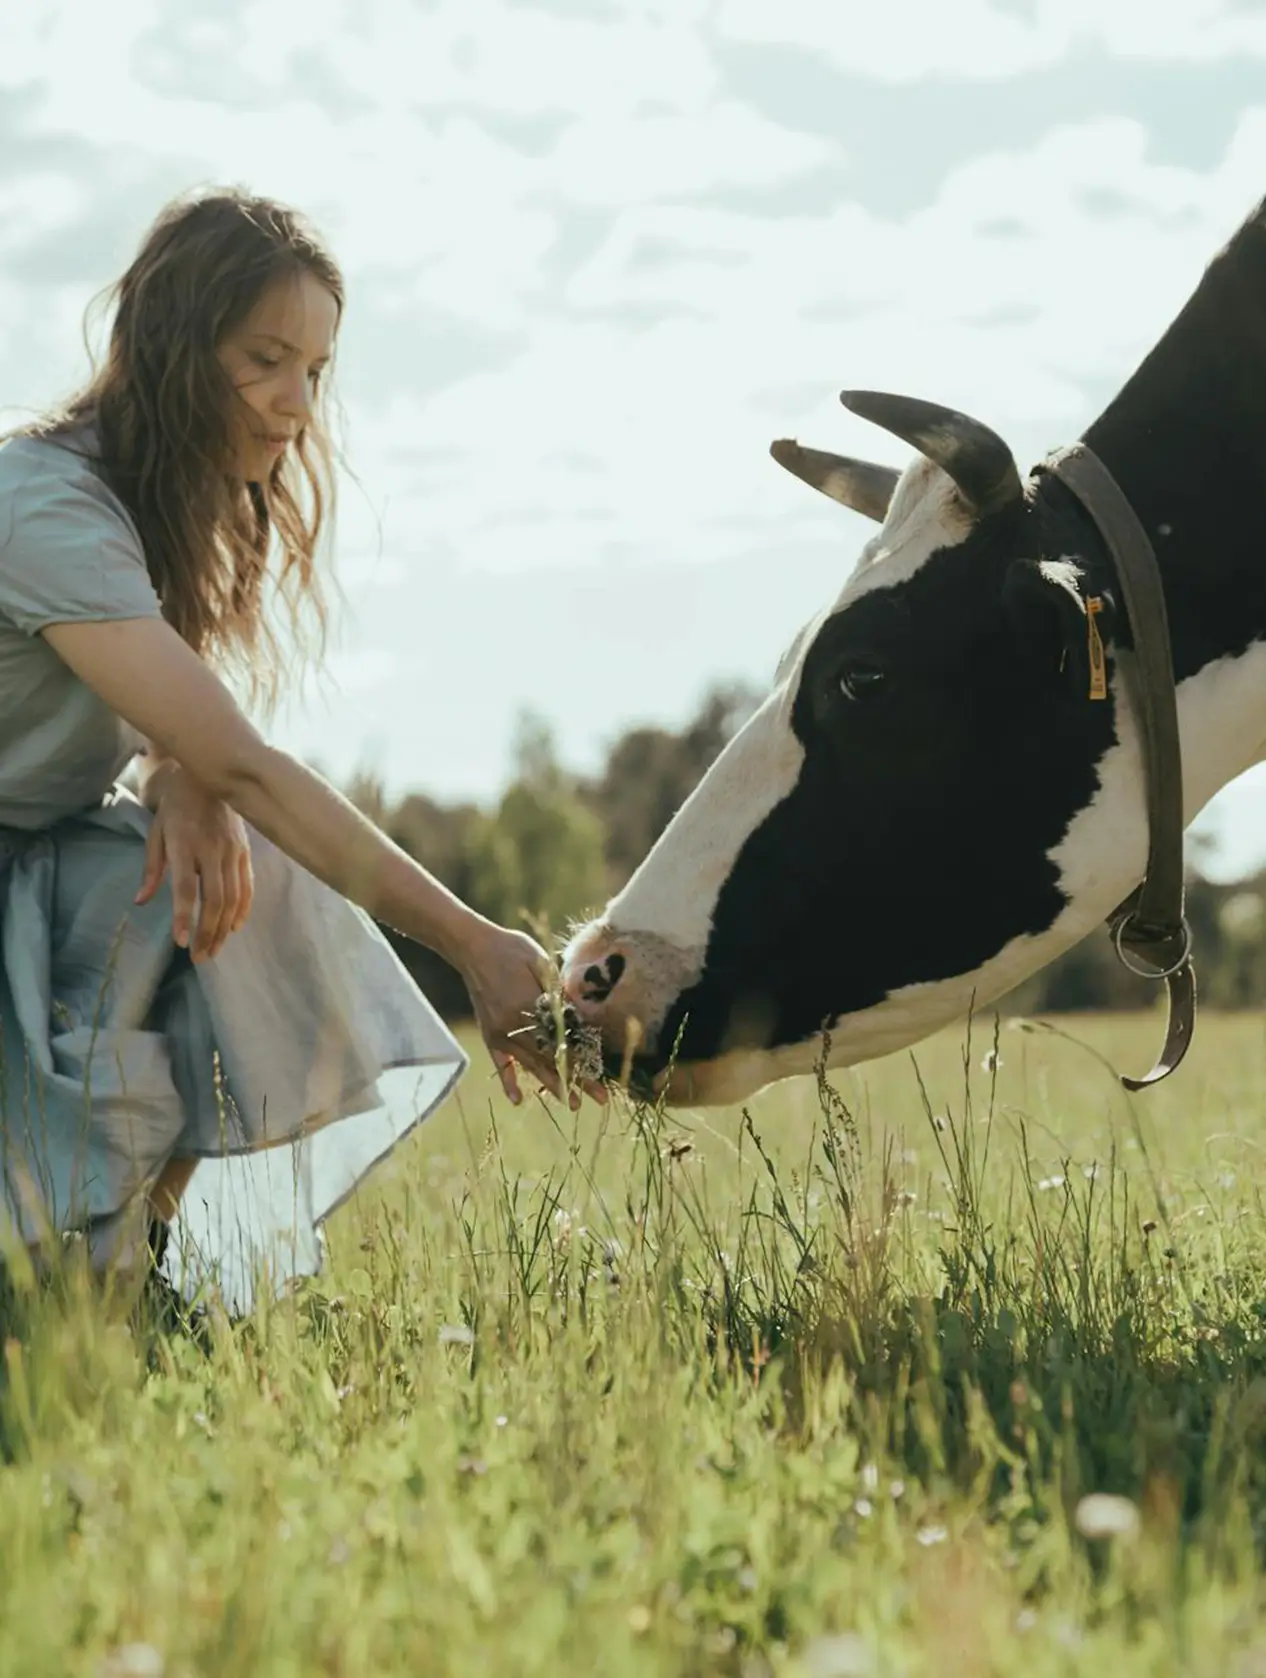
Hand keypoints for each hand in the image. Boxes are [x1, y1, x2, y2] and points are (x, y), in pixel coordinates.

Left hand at [135, 765, 253, 962]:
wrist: (208, 777)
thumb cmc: (176, 806)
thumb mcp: (156, 833)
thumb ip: (151, 868)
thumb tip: (141, 901)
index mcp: (185, 844)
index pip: (187, 887)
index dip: (185, 916)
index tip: (181, 942)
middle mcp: (212, 850)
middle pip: (214, 899)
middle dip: (208, 932)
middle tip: (200, 957)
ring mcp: (232, 851)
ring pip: (233, 897)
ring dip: (224, 928)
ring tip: (214, 950)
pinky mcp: (245, 852)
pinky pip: (247, 886)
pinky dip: (243, 910)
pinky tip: (235, 927)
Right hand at [460, 921, 606, 1108]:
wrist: (473, 946)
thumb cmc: (512, 949)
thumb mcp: (541, 963)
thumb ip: (559, 992)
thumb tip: (582, 1016)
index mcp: (531, 1005)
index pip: (563, 1041)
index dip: (583, 1060)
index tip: (602, 1078)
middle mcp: (515, 1024)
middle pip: (551, 1058)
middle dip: (576, 1079)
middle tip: (598, 1098)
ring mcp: (500, 1032)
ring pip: (531, 1064)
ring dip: (551, 1084)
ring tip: (570, 1102)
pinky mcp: (489, 1034)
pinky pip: (500, 1062)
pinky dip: (509, 1080)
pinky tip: (517, 1099)